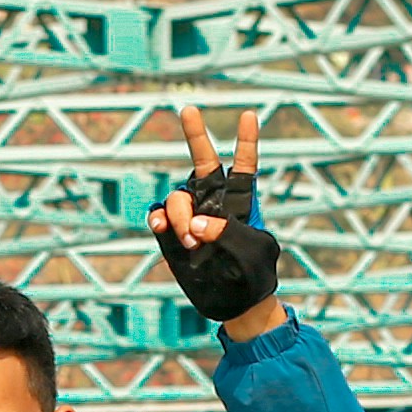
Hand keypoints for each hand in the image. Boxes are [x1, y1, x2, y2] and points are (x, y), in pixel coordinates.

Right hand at [148, 100, 287, 326]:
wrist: (234, 302)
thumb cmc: (252, 275)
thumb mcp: (251, 252)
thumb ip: (226, 232)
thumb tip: (194, 225)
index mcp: (241, 201)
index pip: (244, 164)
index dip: (246, 140)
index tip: (250, 114)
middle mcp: (214, 201)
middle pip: (201, 161)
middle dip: (195, 134)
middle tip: (188, 109)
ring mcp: (191, 215)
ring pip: (177, 197)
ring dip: (179, 217)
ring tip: (191, 244)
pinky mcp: (172, 233)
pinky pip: (159, 215)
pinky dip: (159, 219)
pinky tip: (162, 227)